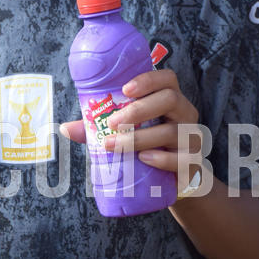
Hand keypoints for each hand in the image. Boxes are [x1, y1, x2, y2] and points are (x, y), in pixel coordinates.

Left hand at [61, 68, 199, 178]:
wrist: (176, 179)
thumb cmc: (148, 145)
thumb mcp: (126, 132)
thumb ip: (98, 128)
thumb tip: (65, 128)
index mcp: (170, 99)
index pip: (167, 79)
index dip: (148, 79)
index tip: (125, 89)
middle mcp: (185, 114)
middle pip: (170, 99)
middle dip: (138, 109)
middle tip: (111, 123)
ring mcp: (192, 138)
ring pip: (171, 131)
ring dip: (140, 137)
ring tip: (114, 145)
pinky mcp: (193, 163)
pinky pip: (182, 158)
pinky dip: (162, 158)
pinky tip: (144, 159)